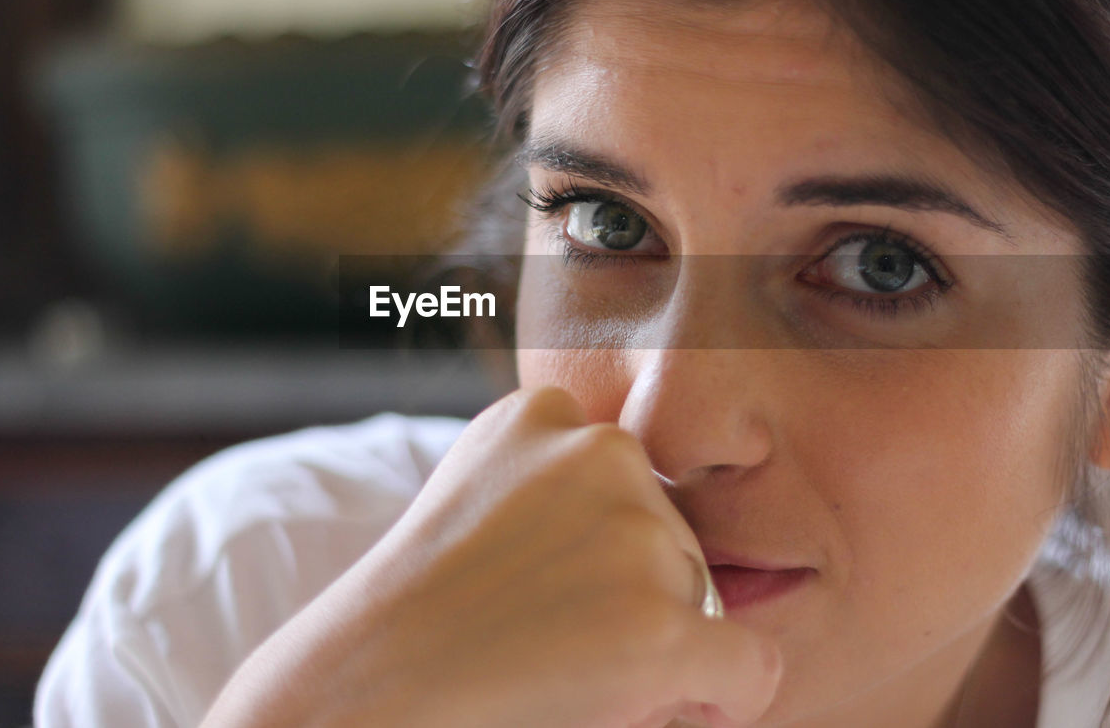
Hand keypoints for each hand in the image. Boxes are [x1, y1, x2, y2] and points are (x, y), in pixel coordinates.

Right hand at [200, 386, 780, 727]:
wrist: (362, 691)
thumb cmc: (410, 616)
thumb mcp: (475, 501)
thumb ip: (550, 485)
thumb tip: (652, 528)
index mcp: (541, 412)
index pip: (622, 482)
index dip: (597, 552)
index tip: (535, 587)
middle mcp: (599, 450)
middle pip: (669, 539)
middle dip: (634, 598)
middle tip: (545, 639)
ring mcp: (634, 535)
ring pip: (700, 601)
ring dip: (659, 644)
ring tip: (560, 668)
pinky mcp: (662, 626)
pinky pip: (747, 668)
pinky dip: (722, 701)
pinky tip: (665, 710)